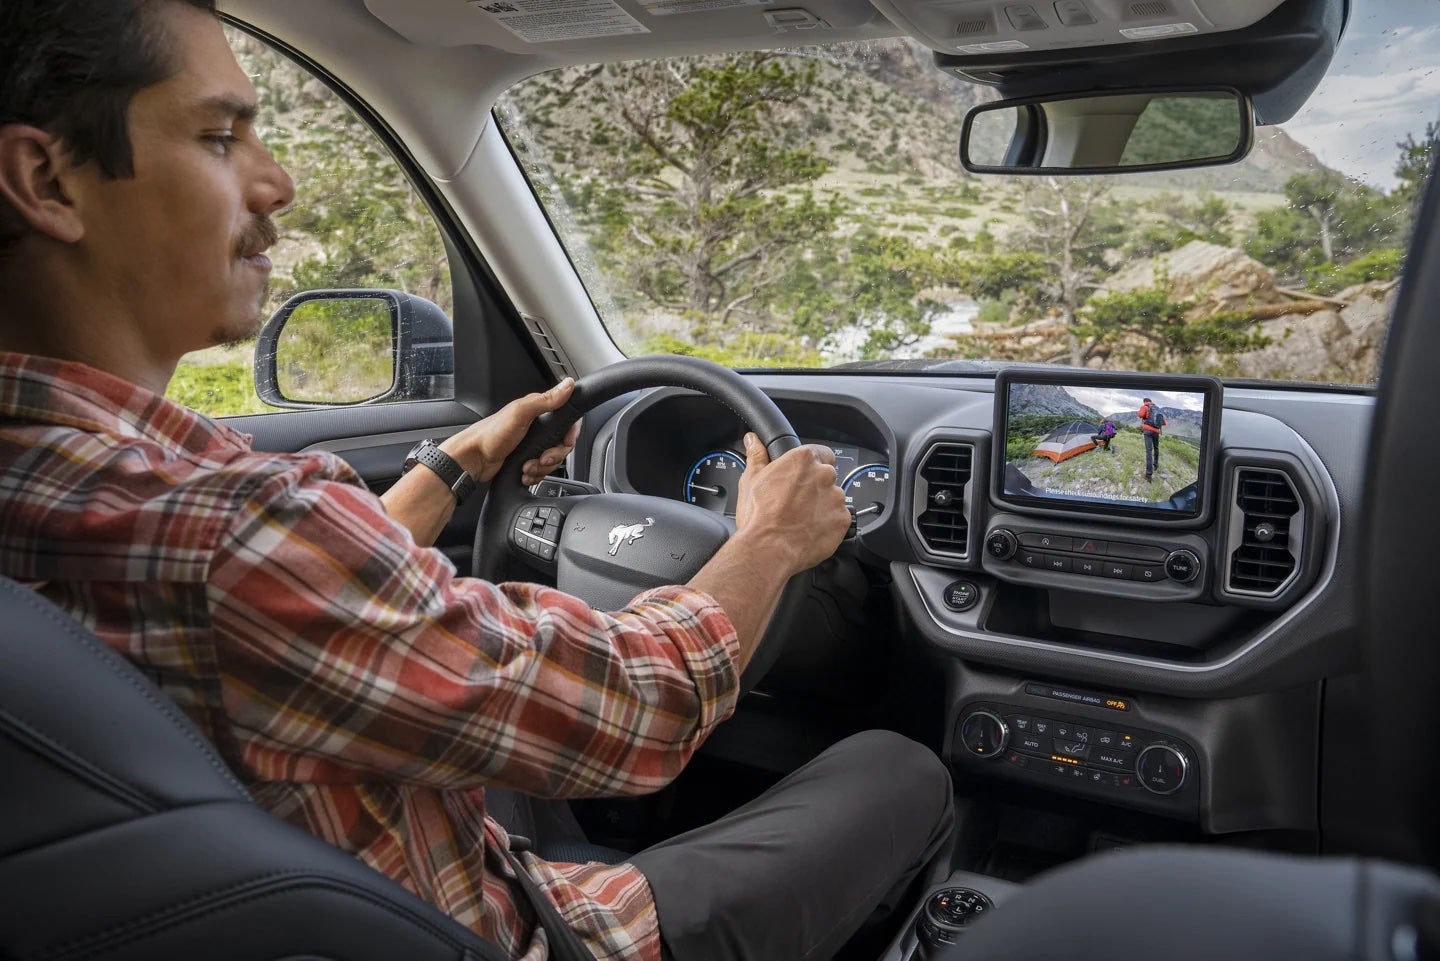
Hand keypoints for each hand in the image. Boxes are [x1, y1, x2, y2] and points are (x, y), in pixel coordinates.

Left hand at [440, 378, 579, 483]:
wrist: (473, 460)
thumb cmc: (490, 435)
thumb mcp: (520, 413)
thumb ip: (545, 400)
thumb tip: (568, 385)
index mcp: (537, 412)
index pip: (567, 421)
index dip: (570, 433)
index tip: (565, 441)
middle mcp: (536, 428)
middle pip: (562, 445)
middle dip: (554, 456)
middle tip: (542, 458)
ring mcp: (531, 446)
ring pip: (552, 461)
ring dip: (542, 468)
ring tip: (527, 467)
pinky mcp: (526, 460)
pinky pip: (542, 471)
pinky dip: (535, 475)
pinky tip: (524, 472)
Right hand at [733, 432, 849, 575]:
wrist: (768, 549)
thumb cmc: (759, 516)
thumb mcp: (751, 480)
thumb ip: (757, 456)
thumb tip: (754, 441)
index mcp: (803, 460)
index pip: (821, 452)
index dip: (812, 465)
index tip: (804, 475)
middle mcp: (824, 475)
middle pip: (827, 476)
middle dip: (816, 487)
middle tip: (798, 501)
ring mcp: (836, 498)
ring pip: (834, 498)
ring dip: (823, 505)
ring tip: (802, 518)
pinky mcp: (842, 520)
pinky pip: (839, 518)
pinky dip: (829, 523)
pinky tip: (811, 529)